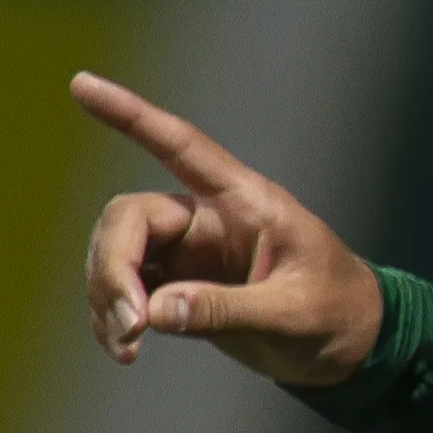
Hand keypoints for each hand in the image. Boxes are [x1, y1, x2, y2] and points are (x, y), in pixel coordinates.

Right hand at [71, 72, 385, 386]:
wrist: (350, 346)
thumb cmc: (336, 313)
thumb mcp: (292, 313)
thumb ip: (226, 310)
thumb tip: (153, 312)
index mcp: (246, 201)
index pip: (181, 146)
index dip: (131, 115)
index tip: (81, 84)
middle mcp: (209, 218)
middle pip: (129, 218)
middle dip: (113, 268)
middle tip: (130, 324)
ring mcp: (189, 251)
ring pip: (115, 254)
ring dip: (107, 298)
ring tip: (127, 347)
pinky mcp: (177, 284)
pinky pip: (124, 289)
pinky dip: (113, 318)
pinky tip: (124, 349)